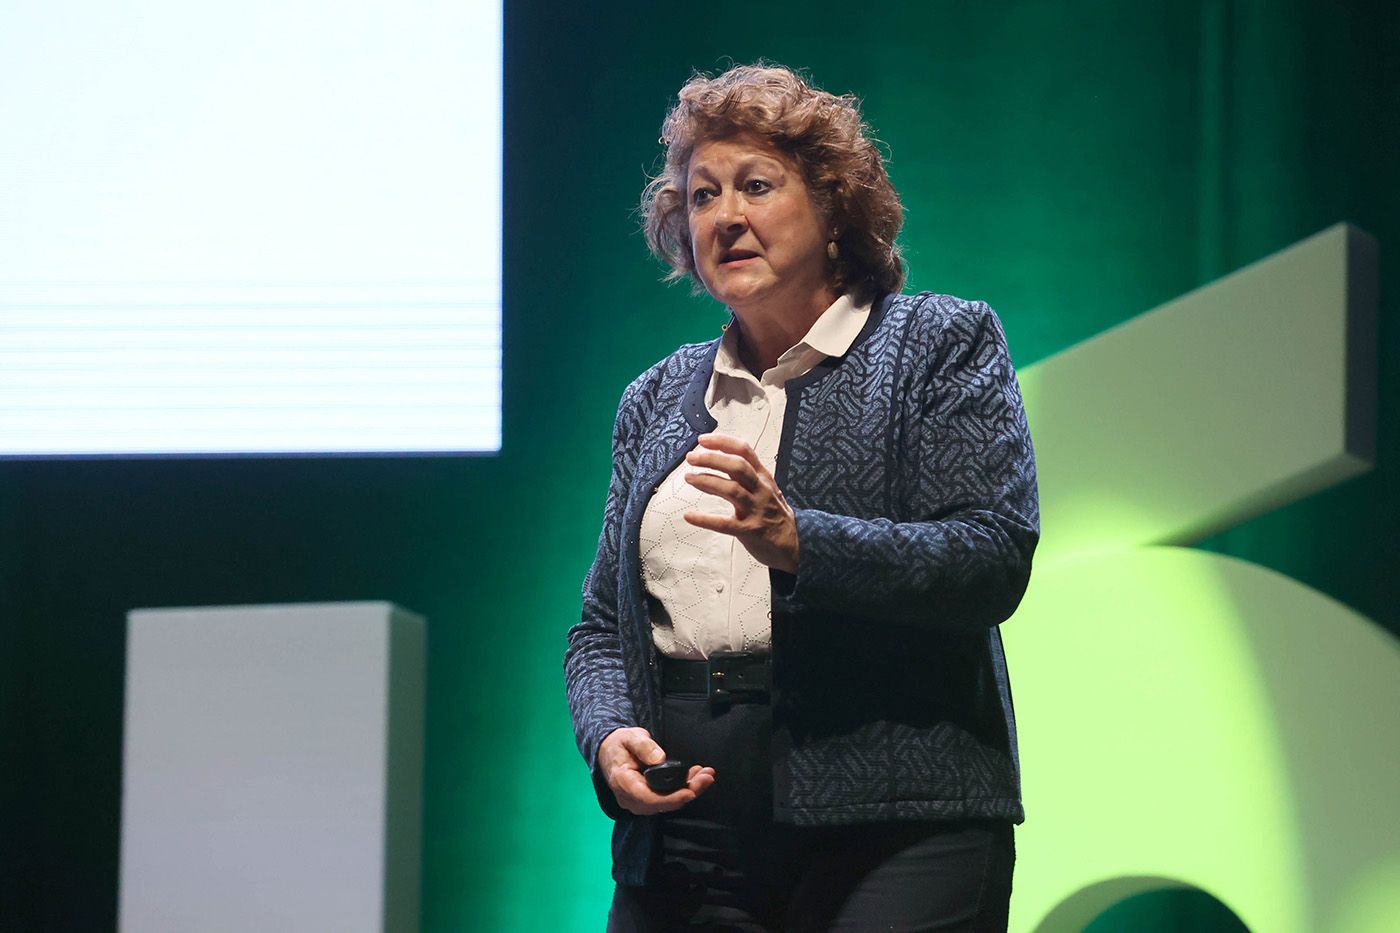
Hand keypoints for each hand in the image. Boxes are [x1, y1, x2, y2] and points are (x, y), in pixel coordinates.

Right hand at [598, 727, 715, 815]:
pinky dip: (683, 790)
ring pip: (668, 804)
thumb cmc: (620, 744)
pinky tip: (696, 778)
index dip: (671, 798)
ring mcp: (638, 802)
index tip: (691, 791)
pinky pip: (667, 800)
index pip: (648, 798)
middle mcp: (630, 798)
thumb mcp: (630, 737)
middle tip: (708, 776)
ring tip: (706, 775)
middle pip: (663, 804)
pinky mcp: (647, 801)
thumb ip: (644, 746)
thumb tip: (659, 758)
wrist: (610, 752)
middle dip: (689, 792)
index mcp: (623, 782)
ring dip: (689, 790)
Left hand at [683, 433, 799, 572]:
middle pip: (737, 467)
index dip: (723, 442)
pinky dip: (705, 519)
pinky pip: (725, 523)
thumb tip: (721, 461)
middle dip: (712, 459)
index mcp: (763, 478)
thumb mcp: (768, 489)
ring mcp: (756, 510)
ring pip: (732, 490)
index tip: (703, 440)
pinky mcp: (750, 530)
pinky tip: (690, 516)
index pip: (744, 451)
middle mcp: (761, 490)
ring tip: (689, 477)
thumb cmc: (776, 516)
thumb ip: (748, 476)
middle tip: (692, 458)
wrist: (795, 544)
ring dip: (707, 481)